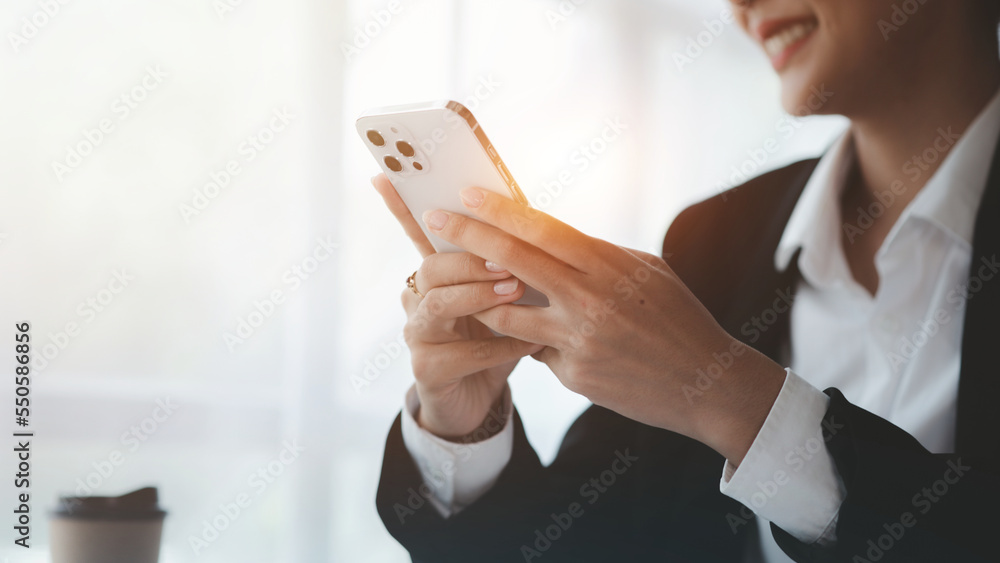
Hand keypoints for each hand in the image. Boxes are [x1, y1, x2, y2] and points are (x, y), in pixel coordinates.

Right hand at [371, 174, 542, 439]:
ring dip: (479, 296)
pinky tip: (530, 343)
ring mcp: (417, 335)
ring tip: (515, 292)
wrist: (479, 401)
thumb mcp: (502, 297)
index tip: (385, 175)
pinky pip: (463, 353)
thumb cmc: (494, 339)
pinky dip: (500, 346)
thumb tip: (525, 212)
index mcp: (435, 277)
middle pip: (431, 268)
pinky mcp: (427, 370)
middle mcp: (418, 300)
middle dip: (468, 260)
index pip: (416, 235)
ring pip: (438, 306)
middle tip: (507, 261)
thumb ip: (506, 262)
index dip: (399, 207)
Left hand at [419, 187, 787, 462]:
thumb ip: (595, 255)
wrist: (705, 383)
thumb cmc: (677, 317)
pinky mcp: (573, 374)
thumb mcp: (644, 271)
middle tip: (432, 222)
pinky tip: (541, 338)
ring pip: (504, 314)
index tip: (465, 194)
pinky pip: (533, 350)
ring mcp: (578, 339)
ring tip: (465, 287)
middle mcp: (589, 298)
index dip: (499, 210)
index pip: (542, 228)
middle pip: (511, 260)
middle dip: (465, 237)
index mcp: (609, 264)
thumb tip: (545, 238)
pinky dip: (529, 340)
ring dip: (480, 299)